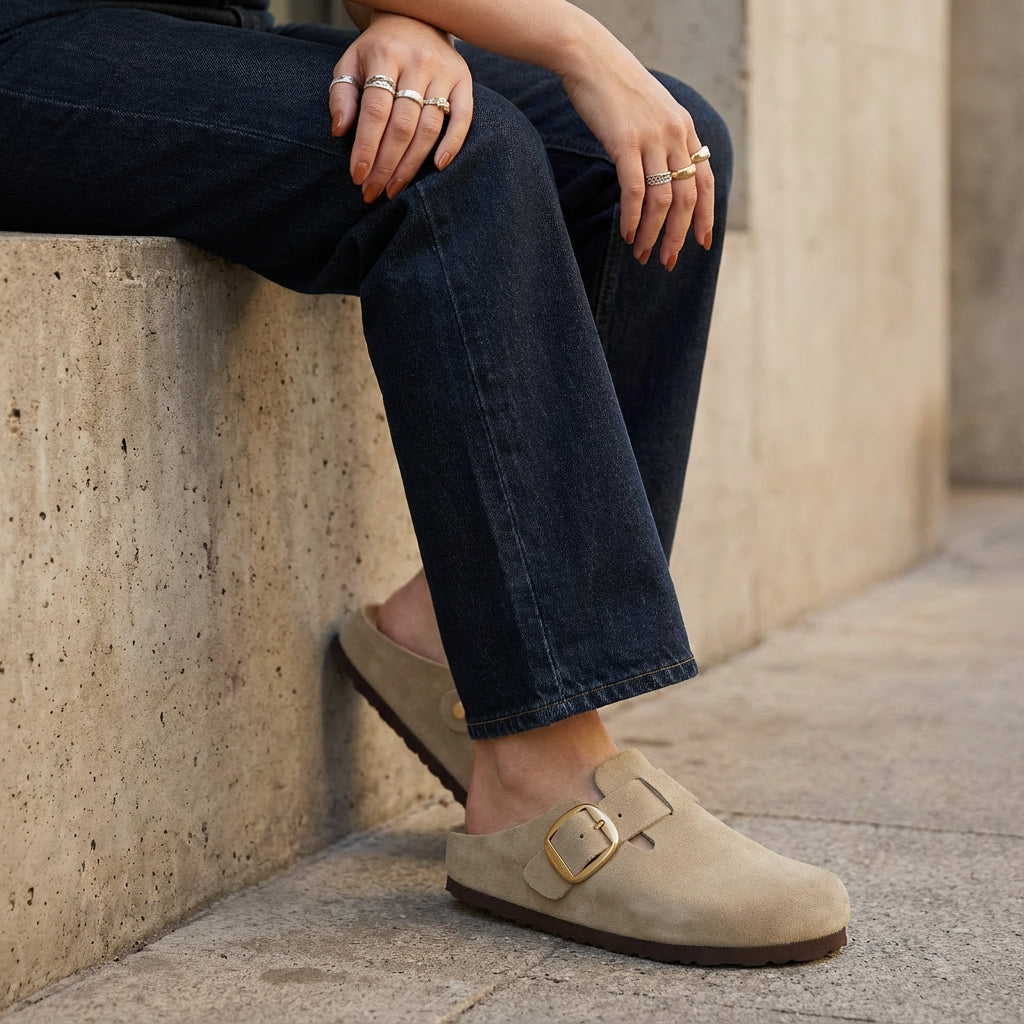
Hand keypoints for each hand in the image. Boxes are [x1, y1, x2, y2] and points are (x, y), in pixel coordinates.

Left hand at [329, 12, 472, 201]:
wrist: (416, 18)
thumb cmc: (378, 50)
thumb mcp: (351, 62)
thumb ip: (342, 95)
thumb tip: (340, 130)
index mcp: (385, 55)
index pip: (375, 110)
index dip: (366, 146)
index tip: (357, 176)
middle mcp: (417, 63)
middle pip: (402, 125)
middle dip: (386, 164)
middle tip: (373, 192)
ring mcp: (443, 72)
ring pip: (429, 128)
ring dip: (411, 164)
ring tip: (395, 189)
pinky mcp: (464, 80)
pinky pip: (463, 117)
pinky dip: (452, 144)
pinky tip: (438, 167)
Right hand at [559, 34, 714, 268]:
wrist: (590, 58)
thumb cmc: (615, 88)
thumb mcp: (650, 112)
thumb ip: (661, 140)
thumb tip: (662, 176)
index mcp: (685, 128)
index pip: (706, 181)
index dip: (706, 216)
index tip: (702, 244)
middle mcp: (675, 134)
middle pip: (687, 198)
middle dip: (678, 236)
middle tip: (667, 262)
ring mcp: (652, 138)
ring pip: (662, 200)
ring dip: (653, 234)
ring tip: (641, 254)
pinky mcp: (625, 142)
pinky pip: (635, 191)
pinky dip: (632, 218)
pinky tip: (627, 234)